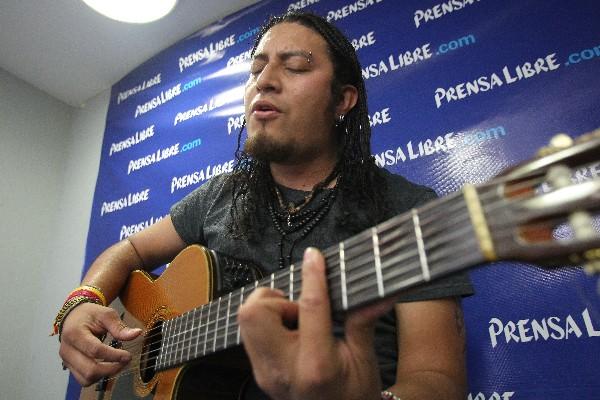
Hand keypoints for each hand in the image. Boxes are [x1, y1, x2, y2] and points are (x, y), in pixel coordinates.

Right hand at [58, 303, 141, 385]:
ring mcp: (66, 360)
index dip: (114, 356)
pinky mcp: (69, 366)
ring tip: (117, 364)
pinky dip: (97, 377)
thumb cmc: (90, 315)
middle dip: (111, 369)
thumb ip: (119, 327)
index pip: (95, 350)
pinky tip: (107, 366)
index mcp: (74, 334)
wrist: (73, 317)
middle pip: (90, 370)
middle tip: (125, 361)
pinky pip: (83, 379)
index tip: (128, 356)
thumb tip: (137, 333)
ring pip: (86, 378)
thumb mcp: (106, 314)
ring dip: (105, 375)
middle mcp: (67, 350)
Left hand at [238, 247, 396, 399]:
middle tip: (298, 307)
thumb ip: (363, 323)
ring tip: (296, 321)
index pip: (309, 308)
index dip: (313, 276)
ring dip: (269, 309)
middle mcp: (283, 369)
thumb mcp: (365, 361)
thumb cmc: (354, 397)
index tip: (315, 257)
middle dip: (274, 298)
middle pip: (254, 313)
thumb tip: (380, 294)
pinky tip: (290, 332)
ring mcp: (265, 373)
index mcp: (316, 366)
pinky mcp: (259, 372)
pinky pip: (250, 334)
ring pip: (246, 321)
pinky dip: (267, 323)